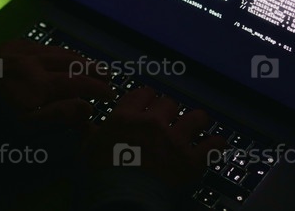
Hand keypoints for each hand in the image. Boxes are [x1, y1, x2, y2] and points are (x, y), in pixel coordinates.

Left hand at [0, 39, 113, 127]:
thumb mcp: (25, 126)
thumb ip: (58, 115)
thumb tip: (87, 108)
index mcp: (41, 84)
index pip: (79, 83)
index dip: (98, 88)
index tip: (111, 94)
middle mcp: (35, 62)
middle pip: (72, 62)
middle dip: (93, 69)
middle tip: (108, 75)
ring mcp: (22, 51)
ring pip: (57, 50)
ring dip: (76, 57)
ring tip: (89, 64)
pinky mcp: (9, 46)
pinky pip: (38, 43)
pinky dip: (53, 50)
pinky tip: (57, 53)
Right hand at [82, 85, 226, 185]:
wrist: (122, 199)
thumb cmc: (100, 175)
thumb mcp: (87, 149)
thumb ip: (87, 130)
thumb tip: (79, 117)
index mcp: (127, 116)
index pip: (143, 93)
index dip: (148, 98)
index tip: (149, 104)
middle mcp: (153, 122)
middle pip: (170, 103)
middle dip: (170, 110)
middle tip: (169, 120)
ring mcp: (175, 140)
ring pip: (196, 117)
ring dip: (197, 120)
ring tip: (197, 124)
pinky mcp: (192, 160)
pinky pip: (212, 145)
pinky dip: (215, 144)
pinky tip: (215, 144)